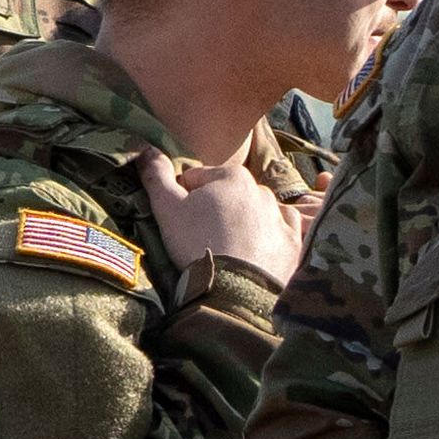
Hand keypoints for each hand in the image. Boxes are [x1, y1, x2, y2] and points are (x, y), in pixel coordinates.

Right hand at [142, 153, 298, 286]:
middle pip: (228, 195)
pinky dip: (269, 238)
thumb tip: (145, 148)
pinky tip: (255, 252)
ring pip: (254, 212)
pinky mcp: (293, 243)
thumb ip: (156, 174)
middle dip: (214, 211)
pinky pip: (281, 232)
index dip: (183, 200)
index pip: (196, 179)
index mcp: (232, 176)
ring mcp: (281, 217)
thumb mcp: (167, 208)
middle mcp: (262, 190)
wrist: (236, 290)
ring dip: (241, 223)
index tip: (181, 222)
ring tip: (227, 249)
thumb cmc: (197, 243)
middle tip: (202, 238)